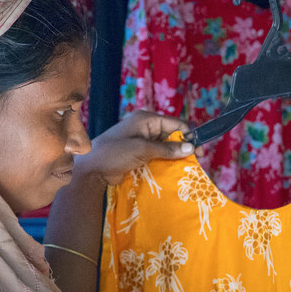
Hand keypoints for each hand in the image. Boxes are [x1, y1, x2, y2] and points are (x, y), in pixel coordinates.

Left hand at [75, 109, 193, 187]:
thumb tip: (191, 148)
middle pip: (172, 136)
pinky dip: (165, 163)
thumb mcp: (142, 149)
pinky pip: (158, 156)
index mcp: (146, 119)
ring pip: (166, 147)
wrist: (91, 170)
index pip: (176, 124)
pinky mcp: (139, 154)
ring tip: (184, 169)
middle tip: (192, 163)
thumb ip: (167, 149)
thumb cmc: (113, 153)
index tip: (199, 152)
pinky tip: (171, 172)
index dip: (189, 136)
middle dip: (183, 148)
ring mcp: (142, 141)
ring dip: (174, 157)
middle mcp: (145, 128)